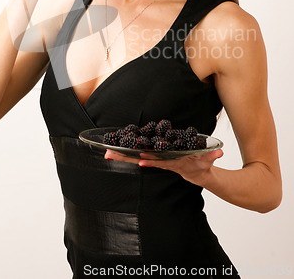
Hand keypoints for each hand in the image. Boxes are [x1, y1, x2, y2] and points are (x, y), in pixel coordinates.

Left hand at [105, 148, 223, 186]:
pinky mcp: (156, 157)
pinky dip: (128, 154)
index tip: (139, 161)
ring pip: (136, 157)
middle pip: (141, 159)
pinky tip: (116, 152)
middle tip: (107, 155)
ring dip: (121, 156)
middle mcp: (161, 161)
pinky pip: (140, 155)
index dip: (150, 161)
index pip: (160, 161)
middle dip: (124, 158)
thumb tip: (219, 152)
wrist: (199, 173)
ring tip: (105, 153)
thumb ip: (212, 156)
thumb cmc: (202, 165)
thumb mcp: (208, 161)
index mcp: (173, 162)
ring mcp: (157, 160)